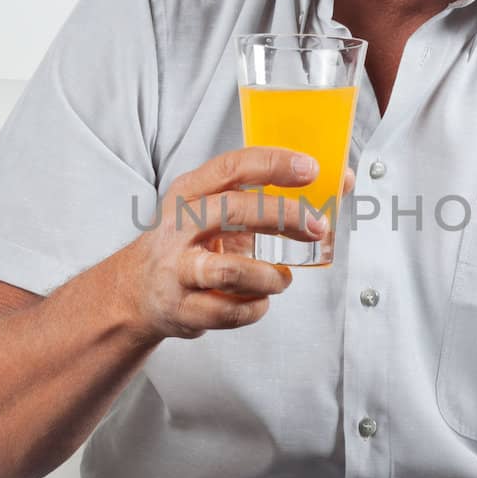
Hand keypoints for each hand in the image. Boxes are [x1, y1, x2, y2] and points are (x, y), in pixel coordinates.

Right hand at [117, 148, 354, 341]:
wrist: (137, 289)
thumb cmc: (192, 242)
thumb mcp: (216, 210)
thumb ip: (268, 197)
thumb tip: (339, 182)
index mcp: (190, 192)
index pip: (232, 167)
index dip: (273, 165)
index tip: (311, 169)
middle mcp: (178, 227)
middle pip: (233, 212)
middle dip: (283, 217)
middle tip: (316, 228)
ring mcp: (177, 269)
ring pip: (231, 272)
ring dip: (270, 276)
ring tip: (282, 278)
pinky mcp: (181, 308)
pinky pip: (229, 312)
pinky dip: (255, 308)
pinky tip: (260, 300)